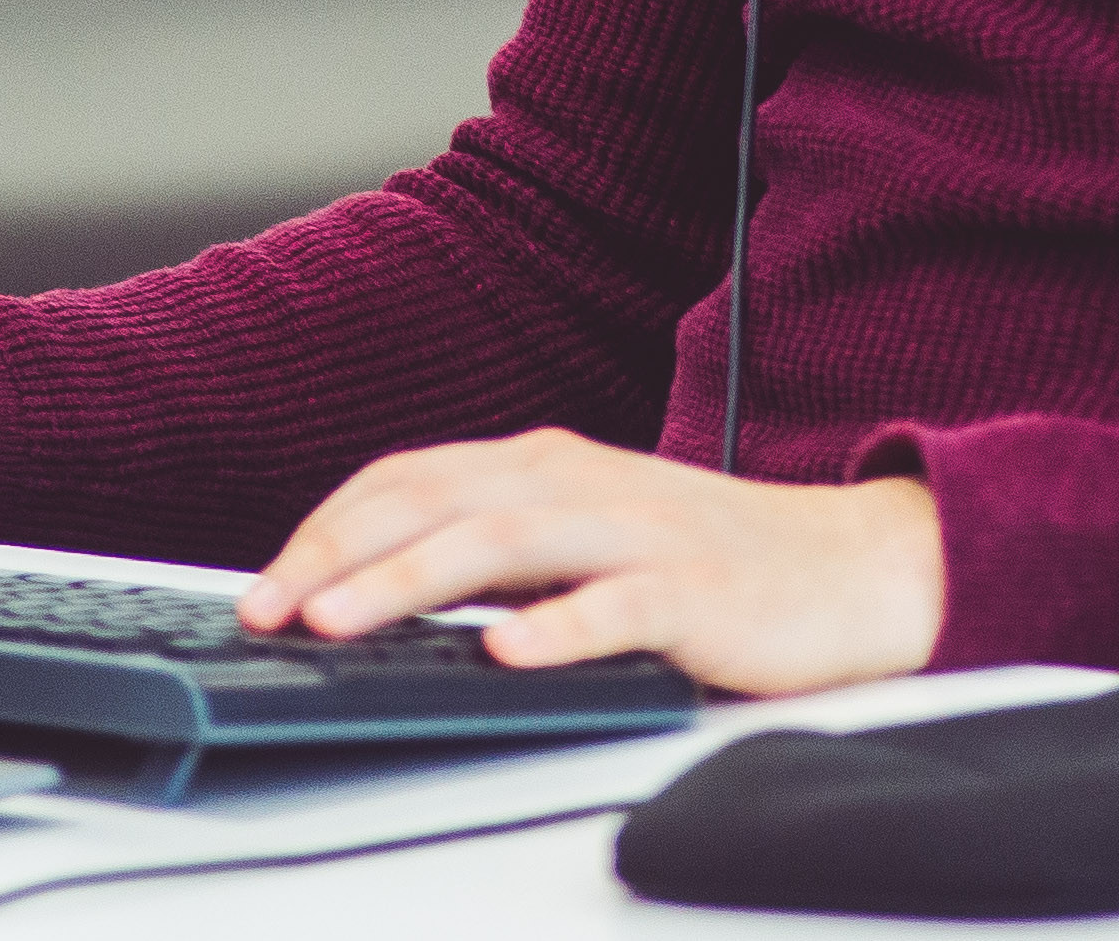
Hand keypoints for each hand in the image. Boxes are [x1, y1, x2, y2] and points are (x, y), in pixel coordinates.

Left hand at [236, 427, 940, 694]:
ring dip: (410, 580)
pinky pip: (618, 604)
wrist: (852, 568)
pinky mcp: (697, 591)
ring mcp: (639, 533)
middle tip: (267, 610)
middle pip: (437, 501)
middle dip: (338, 554)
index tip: (266, 586)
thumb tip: (375, 589)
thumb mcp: (585, 535)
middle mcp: (581, 483)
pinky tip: (505, 651)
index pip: (410, 479)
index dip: (328, 527)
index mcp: (546, 466)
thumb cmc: (707, 561)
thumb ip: (496, 548)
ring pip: (505, 541)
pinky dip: (557, 625)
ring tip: (342, 623)